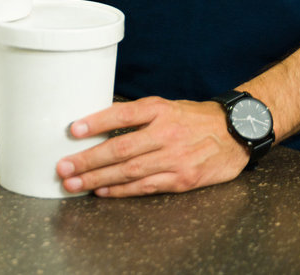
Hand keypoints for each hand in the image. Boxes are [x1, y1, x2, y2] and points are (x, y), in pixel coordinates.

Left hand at [56, 98, 248, 196]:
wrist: (235, 134)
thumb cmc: (194, 119)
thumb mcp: (167, 106)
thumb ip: (138, 116)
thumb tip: (98, 125)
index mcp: (160, 110)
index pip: (123, 114)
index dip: (97, 122)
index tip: (73, 129)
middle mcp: (166, 132)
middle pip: (121, 148)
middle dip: (88, 160)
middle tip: (64, 167)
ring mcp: (175, 158)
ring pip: (129, 171)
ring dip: (98, 179)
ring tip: (75, 184)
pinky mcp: (182, 179)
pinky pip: (146, 187)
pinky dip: (121, 191)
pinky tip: (102, 191)